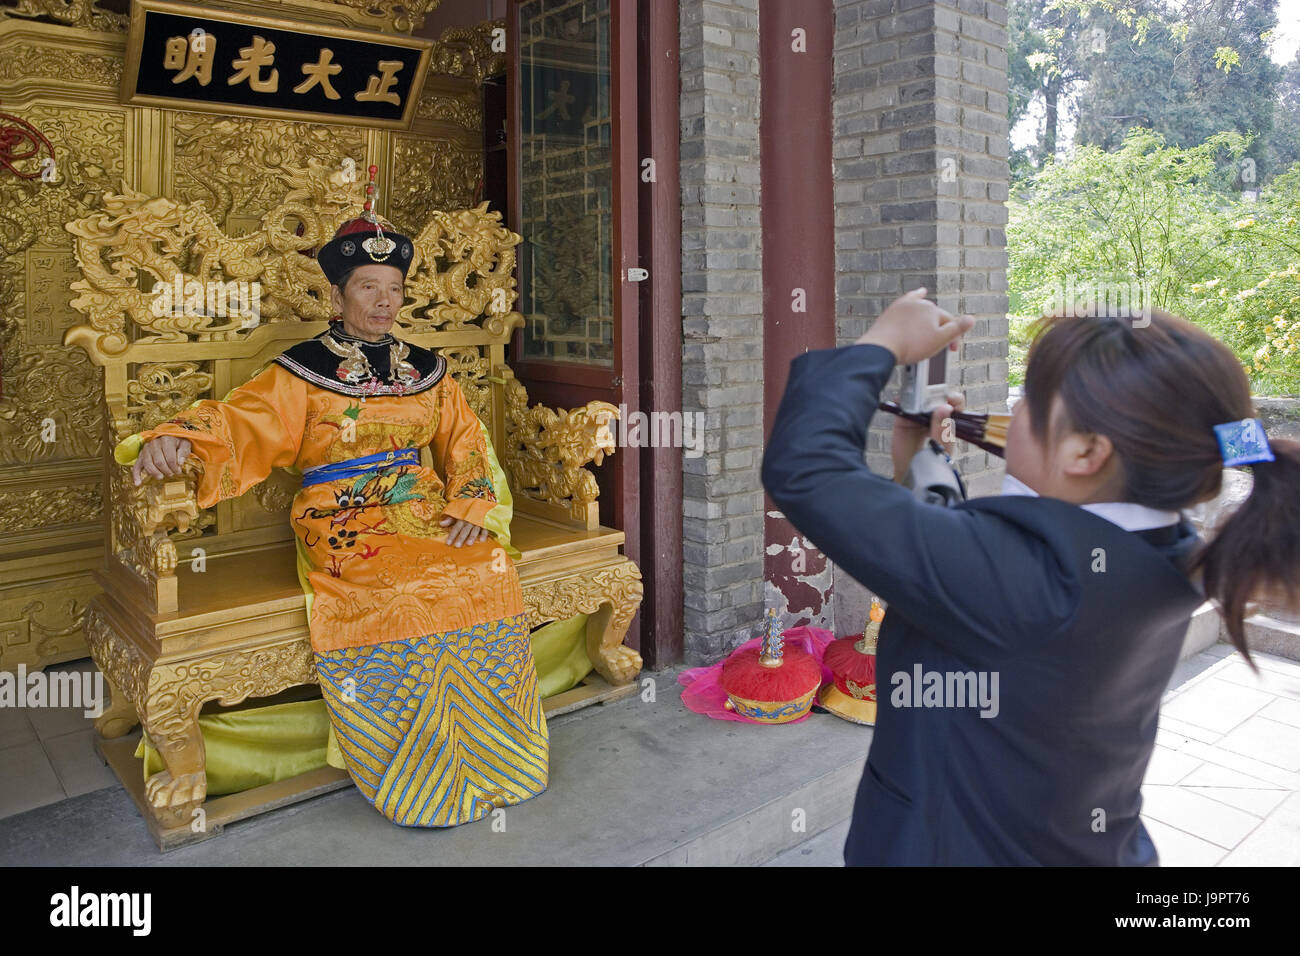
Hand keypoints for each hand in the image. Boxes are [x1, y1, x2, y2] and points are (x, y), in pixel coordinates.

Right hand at [132, 435, 192, 484]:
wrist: (167, 437)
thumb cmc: (177, 443)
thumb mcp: (185, 444)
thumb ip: (184, 452)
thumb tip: (180, 463)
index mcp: (166, 440)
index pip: (170, 458)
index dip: (175, 468)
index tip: (179, 471)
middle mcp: (154, 444)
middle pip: (159, 462)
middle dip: (166, 471)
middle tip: (171, 474)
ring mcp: (146, 449)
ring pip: (148, 464)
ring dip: (155, 473)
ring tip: (161, 476)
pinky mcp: (141, 455)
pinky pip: (136, 466)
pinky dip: (136, 475)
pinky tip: (138, 483)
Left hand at [439, 515, 491, 546]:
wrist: (481, 503)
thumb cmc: (467, 510)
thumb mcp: (458, 513)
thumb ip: (450, 519)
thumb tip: (441, 524)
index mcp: (462, 518)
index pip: (456, 528)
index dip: (452, 535)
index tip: (448, 543)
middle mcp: (470, 520)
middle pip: (465, 530)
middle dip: (461, 537)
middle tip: (457, 546)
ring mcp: (478, 521)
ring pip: (474, 530)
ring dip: (472, 536)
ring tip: (468, 544)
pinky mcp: (486, 522)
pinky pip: (485, 529)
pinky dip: (484, 534)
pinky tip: (482, 540)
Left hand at [855, 287, 974, 365]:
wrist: (882, 347)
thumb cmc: (910, 346)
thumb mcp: (939, 340)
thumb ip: (957, 329)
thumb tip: (972, 319)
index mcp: (934, 311)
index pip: (950, 323)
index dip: (953, 337)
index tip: (952, 350)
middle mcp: (921, 304)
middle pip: (936, 317)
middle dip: (939, 331)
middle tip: (936, 347)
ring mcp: (906, 306)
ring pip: (923, 310)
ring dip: (928, 320)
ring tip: (928, 332)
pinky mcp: (894, 310)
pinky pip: (908, 299)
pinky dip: (916, 296)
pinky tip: (920, 292)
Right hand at [891, 390, 964, 482]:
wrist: (912, 475)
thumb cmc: (932, 463)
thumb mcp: (943, 448)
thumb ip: (944, 430)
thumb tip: (945, 408)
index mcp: (949, 422)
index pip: (955, 405)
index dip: (954, 399)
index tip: (950, 400)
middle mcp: (934, 417)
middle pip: (937, 398)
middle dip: (936, 395)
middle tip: (933, 401)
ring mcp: (918, 417)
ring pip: (920, 399)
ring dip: (920, 396)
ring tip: (921, 402)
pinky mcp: (903, 420)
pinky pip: (903, 406)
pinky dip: (903, 401)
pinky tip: (906, 404)